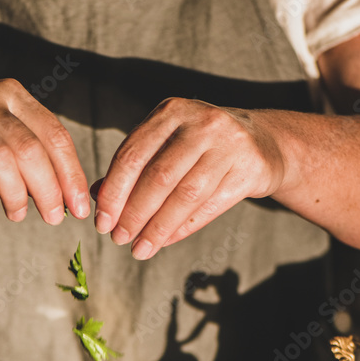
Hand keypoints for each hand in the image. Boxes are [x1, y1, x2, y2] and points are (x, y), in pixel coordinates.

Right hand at [0, 79, 89, 223]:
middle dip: (49, 189)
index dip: (71, 174)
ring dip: (15, 193)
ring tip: (18, 214)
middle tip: (55, 218)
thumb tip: (66, 193)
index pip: (54, 134)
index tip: (80, 207)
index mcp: (11, 94)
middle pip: (30, 148)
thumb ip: (30, 149)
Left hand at [93, 98, 286, 256]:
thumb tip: (97, 195)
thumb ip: (133, 167)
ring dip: (157, 228)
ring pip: (185, 195)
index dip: (114, 193)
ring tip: (139, 249)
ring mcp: (230, 144)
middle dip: (133, 214)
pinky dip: (183, 228)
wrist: (262, 142)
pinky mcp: (250, 169)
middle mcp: (202, 122)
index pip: (132, 155)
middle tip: (118, 239)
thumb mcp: (166, 144)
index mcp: (171, 111)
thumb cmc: (200, 146)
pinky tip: (165, 241)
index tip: (102, 221)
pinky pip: (210, 206)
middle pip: (158, 177)